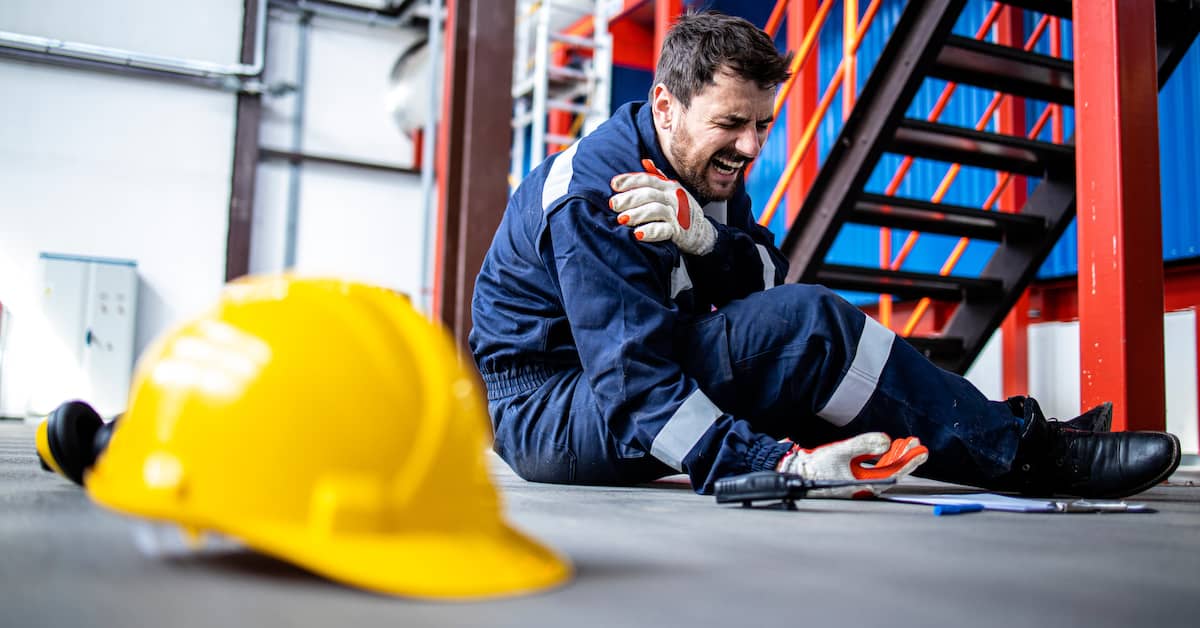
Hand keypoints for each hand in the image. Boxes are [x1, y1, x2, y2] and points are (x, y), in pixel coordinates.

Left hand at [609, 159, 716, 255]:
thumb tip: (645, 161)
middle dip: (629, 198)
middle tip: (613, 205)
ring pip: (655, 210)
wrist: (702, 232)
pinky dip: (650, 232)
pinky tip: (638, 234)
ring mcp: (676, 214)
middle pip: (649, 194)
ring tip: (621, 219)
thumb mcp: (672, 190)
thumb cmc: (681, 210)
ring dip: (636, 214)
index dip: (629, 180)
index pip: (647, 179)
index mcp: (668, 186)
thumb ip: (658, 177)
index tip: (613, 185)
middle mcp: (672, 197)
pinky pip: (663, 230)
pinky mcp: (678, 231)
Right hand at [776, 432, 928, 498]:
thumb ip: (863, 444)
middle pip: (891, 470)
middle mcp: (865, 486)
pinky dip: (881, 458)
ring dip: (894, 455)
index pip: (894, 472)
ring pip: (883, 469)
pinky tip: (886, 449)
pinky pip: (874, 468)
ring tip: (905, 443)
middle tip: (917, 444)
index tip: (921, 451)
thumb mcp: (840, 451)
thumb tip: (885, 441)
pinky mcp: (854, 477)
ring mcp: (860, 482)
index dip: (909, 461)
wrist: (798, 473)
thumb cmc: (816, 466)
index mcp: (865, 485)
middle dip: (904, 456)